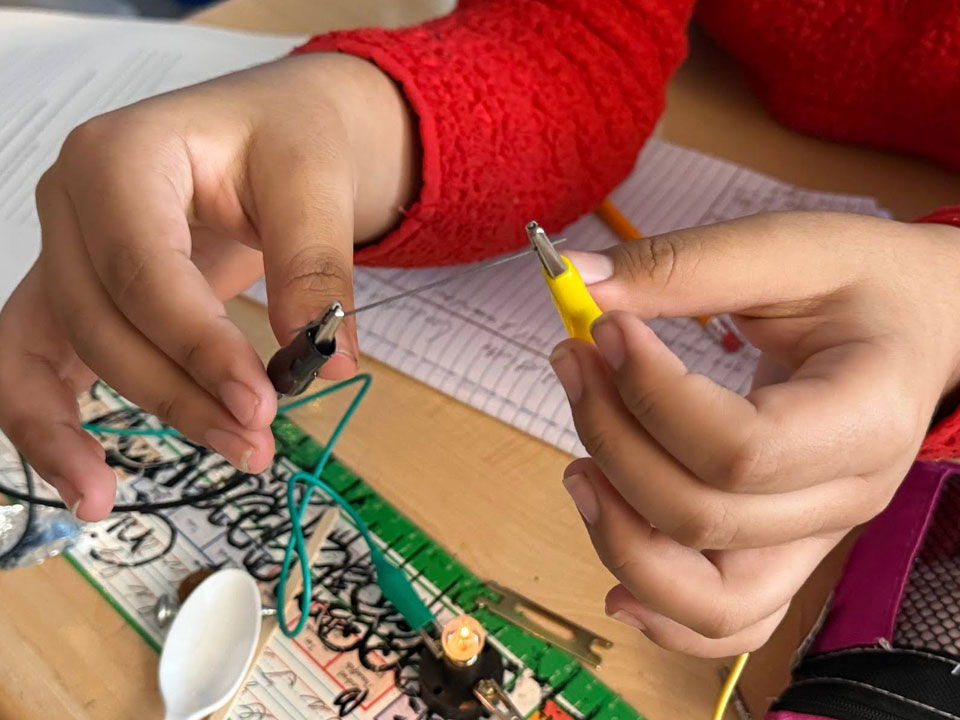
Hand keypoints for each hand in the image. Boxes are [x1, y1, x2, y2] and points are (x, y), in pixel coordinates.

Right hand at [0, 53, 417, 519]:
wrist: (271, 130)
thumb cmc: (288, 140)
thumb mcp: (315, 184)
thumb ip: (317, 269)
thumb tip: (327, 364)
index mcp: (120, 157)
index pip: (144, 270)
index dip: (197, 349)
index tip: (262, 406)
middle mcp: (70, 202)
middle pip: (101, 320)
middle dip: (174, 395)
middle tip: (254, 446)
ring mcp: (63, 247)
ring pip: (55, 350)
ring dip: (85, 430)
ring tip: (113, 499)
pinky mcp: (76, 291)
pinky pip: (34, 360)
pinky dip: (44, 422)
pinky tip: (82, 483)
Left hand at [550, 211, 959, 655]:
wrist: (920, 327)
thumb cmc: (863, 286)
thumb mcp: (787, 249)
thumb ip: (683, 266)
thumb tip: (576, 280)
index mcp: (865, 418)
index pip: (740, 450)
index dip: (649, 396)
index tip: (603, 329)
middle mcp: (846, 497)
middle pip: (703, 517)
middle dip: (611, 440)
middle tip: (573, 361)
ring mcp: (814, 537)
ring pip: (710, 601)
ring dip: (619, 539)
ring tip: (577, 466)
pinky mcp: (783, 551)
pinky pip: (728, 622)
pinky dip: (664, 615)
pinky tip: (613, 581)